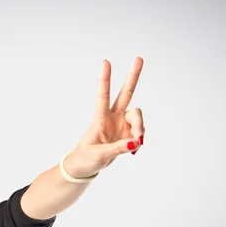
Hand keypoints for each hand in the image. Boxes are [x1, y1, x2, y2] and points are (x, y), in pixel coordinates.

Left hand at [64, 57, 144, 178]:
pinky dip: (139, 141)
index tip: (106, 62)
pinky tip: (133, 150)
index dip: (105, 79)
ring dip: (140, 128)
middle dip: (133, 77)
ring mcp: (121, 125)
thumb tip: (134, 142)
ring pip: (137, 117)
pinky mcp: (128, 134)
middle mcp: (113, 118)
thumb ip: (118, 148)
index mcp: (100, 119)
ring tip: (138, 142)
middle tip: (139, 59)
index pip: (103, 96)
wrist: (85, 167)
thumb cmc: (86, 158)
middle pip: (125, 94)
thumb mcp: (99, 155)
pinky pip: (139, 134)